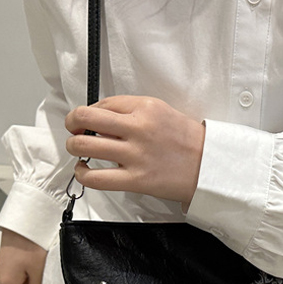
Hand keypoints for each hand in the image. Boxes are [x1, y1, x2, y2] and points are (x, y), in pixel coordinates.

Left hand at [65, 95, 205, 207]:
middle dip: (73, 123)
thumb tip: (103, 119)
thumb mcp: (163, 113)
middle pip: (86, 118)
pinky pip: (96, 178)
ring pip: (85, 145)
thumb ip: (134, 112)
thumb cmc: (189, 142)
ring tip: (78, 149)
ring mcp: (136, 155)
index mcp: (146, 108)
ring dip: (74, 146)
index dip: (89, 111)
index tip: (88, 119)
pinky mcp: (136, 180)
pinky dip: (82, 173)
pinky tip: (84, 170)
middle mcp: (139, 128)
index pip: (103, 103)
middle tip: (74, 129)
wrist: (210, 166)